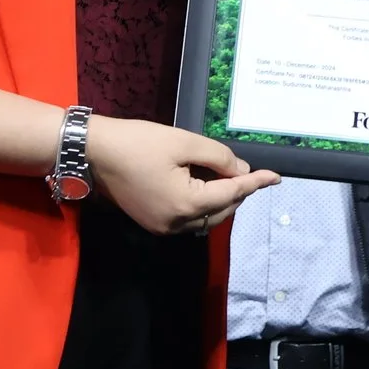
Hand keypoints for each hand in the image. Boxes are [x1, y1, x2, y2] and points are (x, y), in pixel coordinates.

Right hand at [84, 115, 279, 235]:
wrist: (93, 152)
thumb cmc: (138, 142)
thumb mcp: (184, 142)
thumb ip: (219, 157)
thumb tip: (240, 172)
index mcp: (187, 204)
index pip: (232, 193)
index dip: (255, 182)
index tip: (275, 177)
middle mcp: (177, 223)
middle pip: (221, 211)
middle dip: (238, 192)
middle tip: (248, 171)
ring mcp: (163, 227)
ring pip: (205, 218)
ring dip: (221, 200)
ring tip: (227, 176)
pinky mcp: (152, 222)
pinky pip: (188, 219)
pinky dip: (202, 204)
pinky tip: (204, 185)